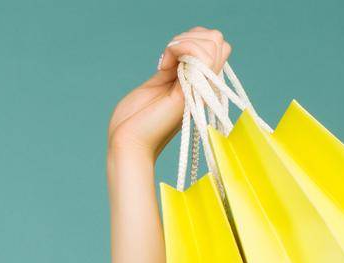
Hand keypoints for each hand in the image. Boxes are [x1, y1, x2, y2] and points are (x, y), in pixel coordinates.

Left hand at [106, 27, 230, 166]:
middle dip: (190, 37)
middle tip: (167, 59)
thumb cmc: (133, 120)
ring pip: (214, 42)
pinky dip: (181, 48)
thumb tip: (181, 47)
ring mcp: (199, 88)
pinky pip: (203, 55)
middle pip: (217, 40)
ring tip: (165, 63)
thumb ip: (172, 68)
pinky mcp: (191, 92)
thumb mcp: (156, 84)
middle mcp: (202, 85)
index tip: (168, 58)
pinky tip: (165, 64)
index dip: (192, 40)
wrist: (126, 143)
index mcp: (195, 84)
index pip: (213, 45)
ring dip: (184, 42)